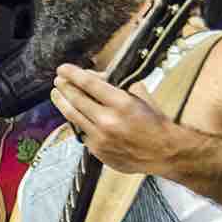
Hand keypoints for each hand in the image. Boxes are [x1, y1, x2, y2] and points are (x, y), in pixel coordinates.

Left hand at [50, 64, 183, 174]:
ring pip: (73, 117)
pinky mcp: (97, 151)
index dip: (73, 74)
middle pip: (76, 100)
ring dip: (62, 103)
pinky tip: (73, 115)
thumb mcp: (141, 96)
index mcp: (122, 103)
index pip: (89, 84)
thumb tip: (95, 77)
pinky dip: (77, 122)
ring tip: (56, 94)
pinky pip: (81, 132)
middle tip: (58, 80)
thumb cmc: (155, 122)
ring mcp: (100, 138)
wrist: (165, 152)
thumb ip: (118, 86)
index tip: (63, 68)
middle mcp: (108, 121)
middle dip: (65, 87)